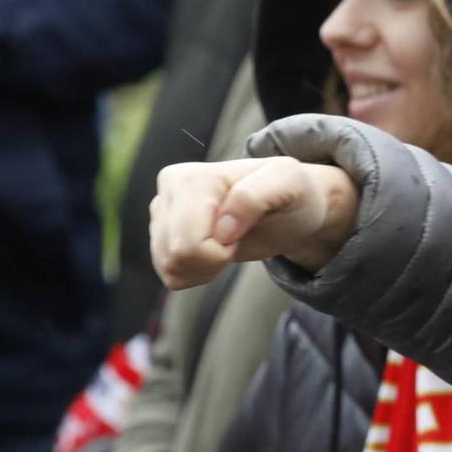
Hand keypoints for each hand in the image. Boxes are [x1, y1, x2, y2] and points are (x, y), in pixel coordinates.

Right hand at [149, 156, 358, 288]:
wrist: (289, 206)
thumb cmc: (290, 192)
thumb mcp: (288, 182)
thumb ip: (255, 196)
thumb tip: (222, 228)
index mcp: (190, 177)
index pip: (187, 243)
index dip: (222, 251)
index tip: (243, 230)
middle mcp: (169, 189)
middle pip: (174, 256)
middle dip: (211, 261)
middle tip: (236, 240)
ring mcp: (162, 211)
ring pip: (168, 266)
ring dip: (204, 268)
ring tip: (228, 244)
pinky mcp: (163, 232)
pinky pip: (169, 273)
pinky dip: (196, 272)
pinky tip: (215, 253)